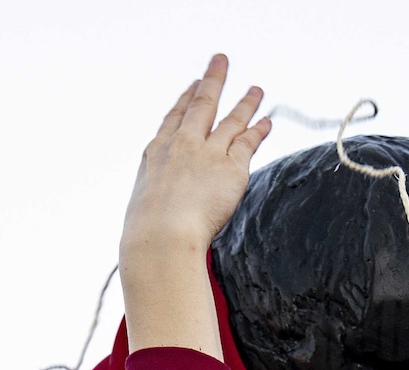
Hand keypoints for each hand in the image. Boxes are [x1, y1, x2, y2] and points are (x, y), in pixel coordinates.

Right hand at [119, 54, 269, 357]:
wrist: (159, 240)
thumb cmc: (145, 246)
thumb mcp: (141, 229)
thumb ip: (152, 231)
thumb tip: (149, 266)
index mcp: (153, 159)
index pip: (169, 124)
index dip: (182, 105)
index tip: (189, 89)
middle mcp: (179, 149)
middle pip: (197, 108)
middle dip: (209, 83)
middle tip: (218, 64)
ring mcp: (204, 154)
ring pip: (227, 119)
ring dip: (243, 101)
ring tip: (256, 88)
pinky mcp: (229, 166)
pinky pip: (247, 141)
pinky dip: (257, 129)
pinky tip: (267, 119)